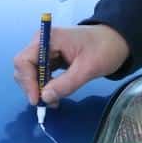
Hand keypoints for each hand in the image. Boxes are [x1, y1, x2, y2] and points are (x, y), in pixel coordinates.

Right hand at [12, 24, 128, 104]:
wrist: (117, 40)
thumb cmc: (105, 49)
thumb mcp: (88, 68)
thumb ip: (66, 83)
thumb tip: (45, 98)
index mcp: (48, 38)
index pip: (24, 60)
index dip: (27, 82)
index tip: (37, 100)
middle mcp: (42, 43)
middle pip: (24, 68)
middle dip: (32, 87)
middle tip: (49, 104)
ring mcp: (45, 50)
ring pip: (30, 73)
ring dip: (38, 89)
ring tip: (54, 102)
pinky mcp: (51, 58)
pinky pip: (40, 74)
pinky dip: (45, 86)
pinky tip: (55, 95)